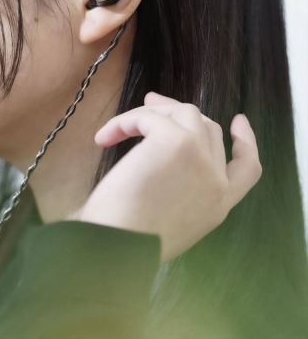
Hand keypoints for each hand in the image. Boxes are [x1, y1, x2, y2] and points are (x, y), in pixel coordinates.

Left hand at [76, 91, 261, 263]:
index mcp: (218, 205)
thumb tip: (158, 158)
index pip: (248, 168)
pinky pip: (150, 116)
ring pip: (185, 114)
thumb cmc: (123, 239)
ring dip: (149, 114)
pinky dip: (125, 121)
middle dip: (179, 111)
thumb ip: (178, 192)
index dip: (246, 141)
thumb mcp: (166, 221)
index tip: (237, 121)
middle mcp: (217, 183)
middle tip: (150, 104)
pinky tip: (105, 138)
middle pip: (208, 130)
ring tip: (116, 130)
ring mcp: (201, 160)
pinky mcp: (176, 143)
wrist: (115, 248)